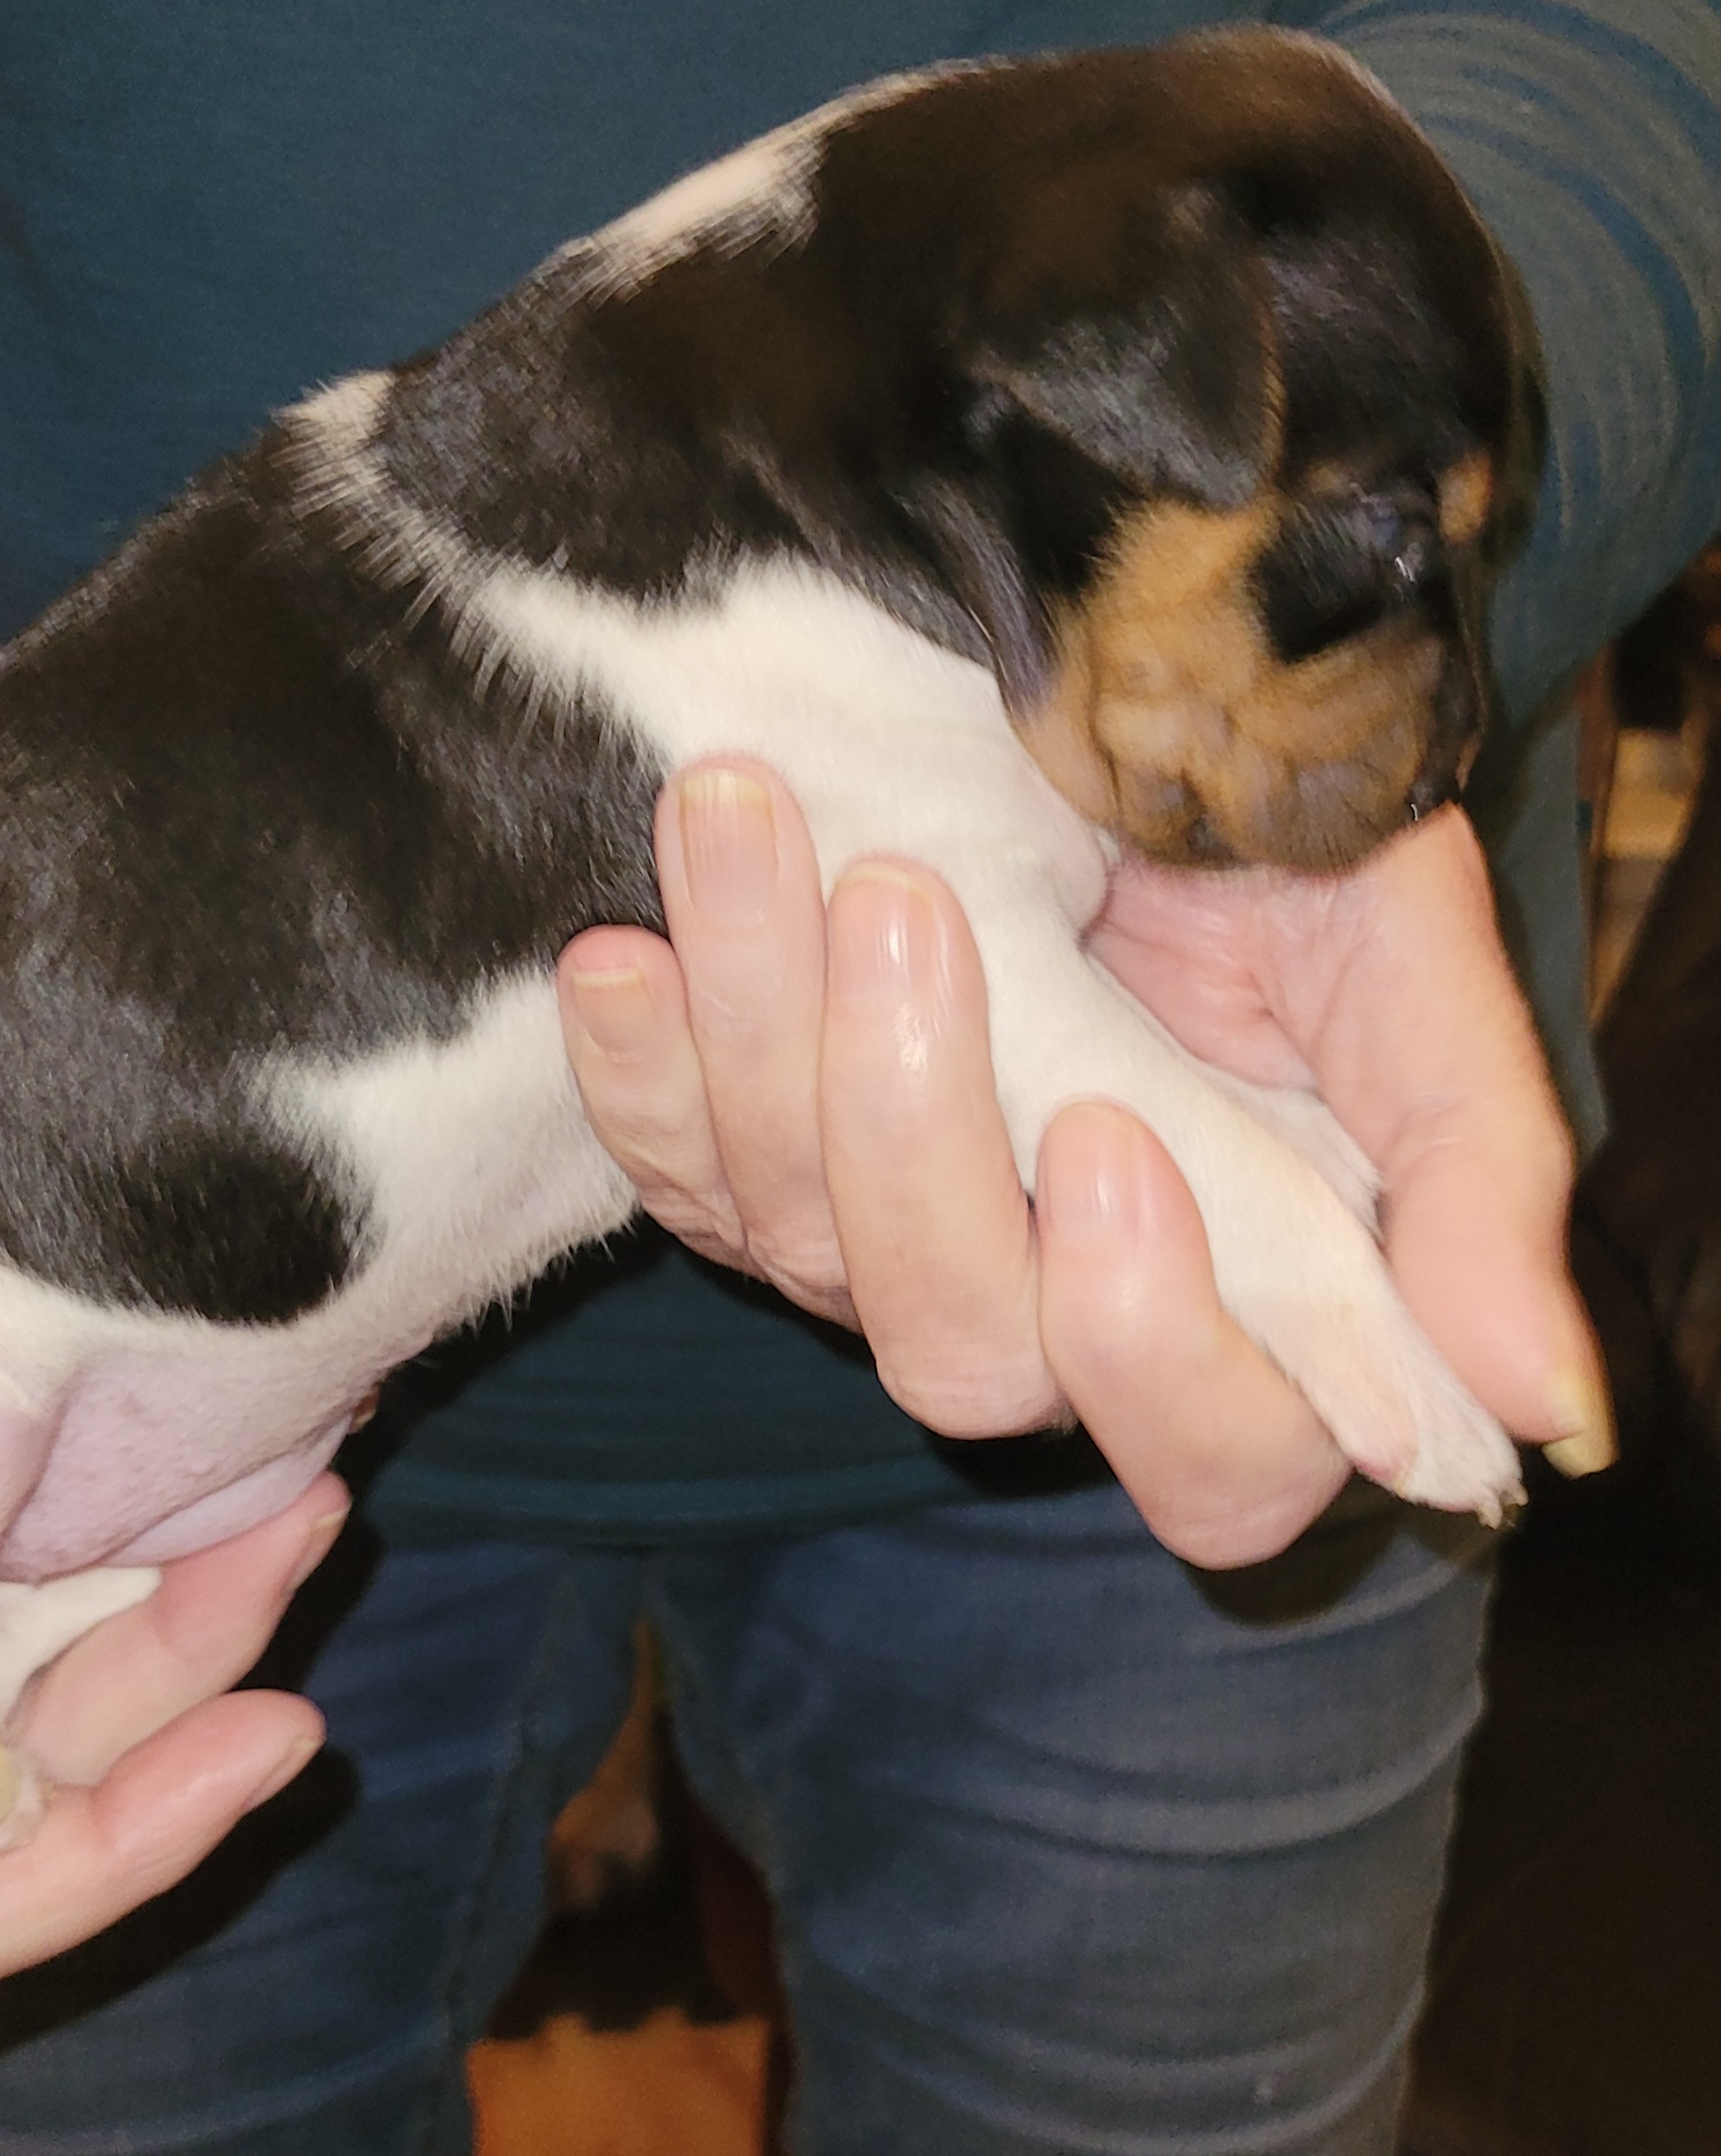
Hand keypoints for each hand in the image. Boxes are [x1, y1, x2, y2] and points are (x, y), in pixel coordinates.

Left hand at [556, 758, 1608, 1567]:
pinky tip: (618, 949)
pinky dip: (636, 1067)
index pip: (1211, 1458)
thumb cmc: (1297, 843)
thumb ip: (1474, 1173)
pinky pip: (667, 1168)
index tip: (1105, 1133)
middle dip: (910, 1135)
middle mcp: (1046, 1304)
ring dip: (758, 1038)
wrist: (1128, 698)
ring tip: (746, 821)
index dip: (1149, 1342)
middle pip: (958, 1355)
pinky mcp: (747, 1158)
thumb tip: (1536, 1413)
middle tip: (904, 902)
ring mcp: (880, 1239)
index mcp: (1245, 1304)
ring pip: (792, 1243)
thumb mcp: (1410, 962)